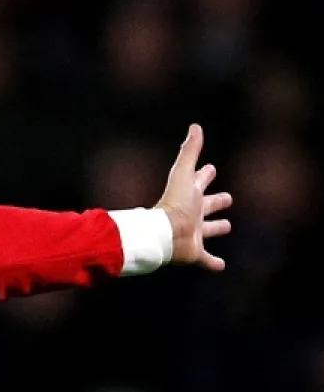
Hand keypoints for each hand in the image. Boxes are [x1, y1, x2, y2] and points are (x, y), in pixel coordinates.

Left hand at [157, 124, 233, 270]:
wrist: (165, 233)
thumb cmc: (175, 203)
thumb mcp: (184, 173)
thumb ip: (190, 151)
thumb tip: (195, 126)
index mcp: (189, 195)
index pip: (199, 181)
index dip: (205, 175)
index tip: (211, 167)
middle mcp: (192, 214)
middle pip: (205, 205)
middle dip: (215, 200)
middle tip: (227, 197)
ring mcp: (194, 233)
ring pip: (208, 230)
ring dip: (216, 228)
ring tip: (227, 226)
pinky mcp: (195, 253)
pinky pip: (206, 259)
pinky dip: (213, 263)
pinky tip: (221, 265)